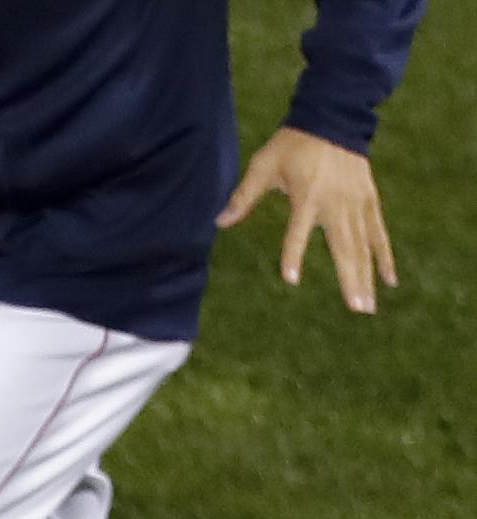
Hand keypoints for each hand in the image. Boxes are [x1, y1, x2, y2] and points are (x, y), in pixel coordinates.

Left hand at [221, 127, 396, 313]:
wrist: (333, 118)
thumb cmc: (293, 144)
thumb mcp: (263, 165)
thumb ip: (243, 196)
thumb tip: (219, 222)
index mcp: (307, 195)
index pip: (298, 231)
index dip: (293, 254)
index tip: (290, 279)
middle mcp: (336, 203)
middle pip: (344, 247)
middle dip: (350, 279)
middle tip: (356, 309)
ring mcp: (356, 202)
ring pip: (364, 246)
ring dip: (367, 276)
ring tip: (368, 306)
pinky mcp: (369, 199)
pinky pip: (379, 233)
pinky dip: (384, 256)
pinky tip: (389, 280)